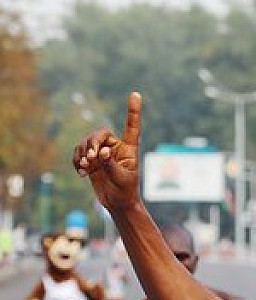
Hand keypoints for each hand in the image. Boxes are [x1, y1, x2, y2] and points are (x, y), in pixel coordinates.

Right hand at [72, 92, 142, 211]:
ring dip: (82, 152)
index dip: (133, 111)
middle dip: (92, 142)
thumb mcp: (121, 179)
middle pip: (99, 133)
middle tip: (90, 158)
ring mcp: (102, 153)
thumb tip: (102, 151)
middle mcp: (115, 147)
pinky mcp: (91, 160)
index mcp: (129, 149)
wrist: (118, 204)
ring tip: (84, 166)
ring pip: (86, 142)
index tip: (135, 94)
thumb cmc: (126, 192)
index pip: (132, 127)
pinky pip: (78, 153)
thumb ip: (110, 164)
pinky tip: (80, 172)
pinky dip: (76, 160)